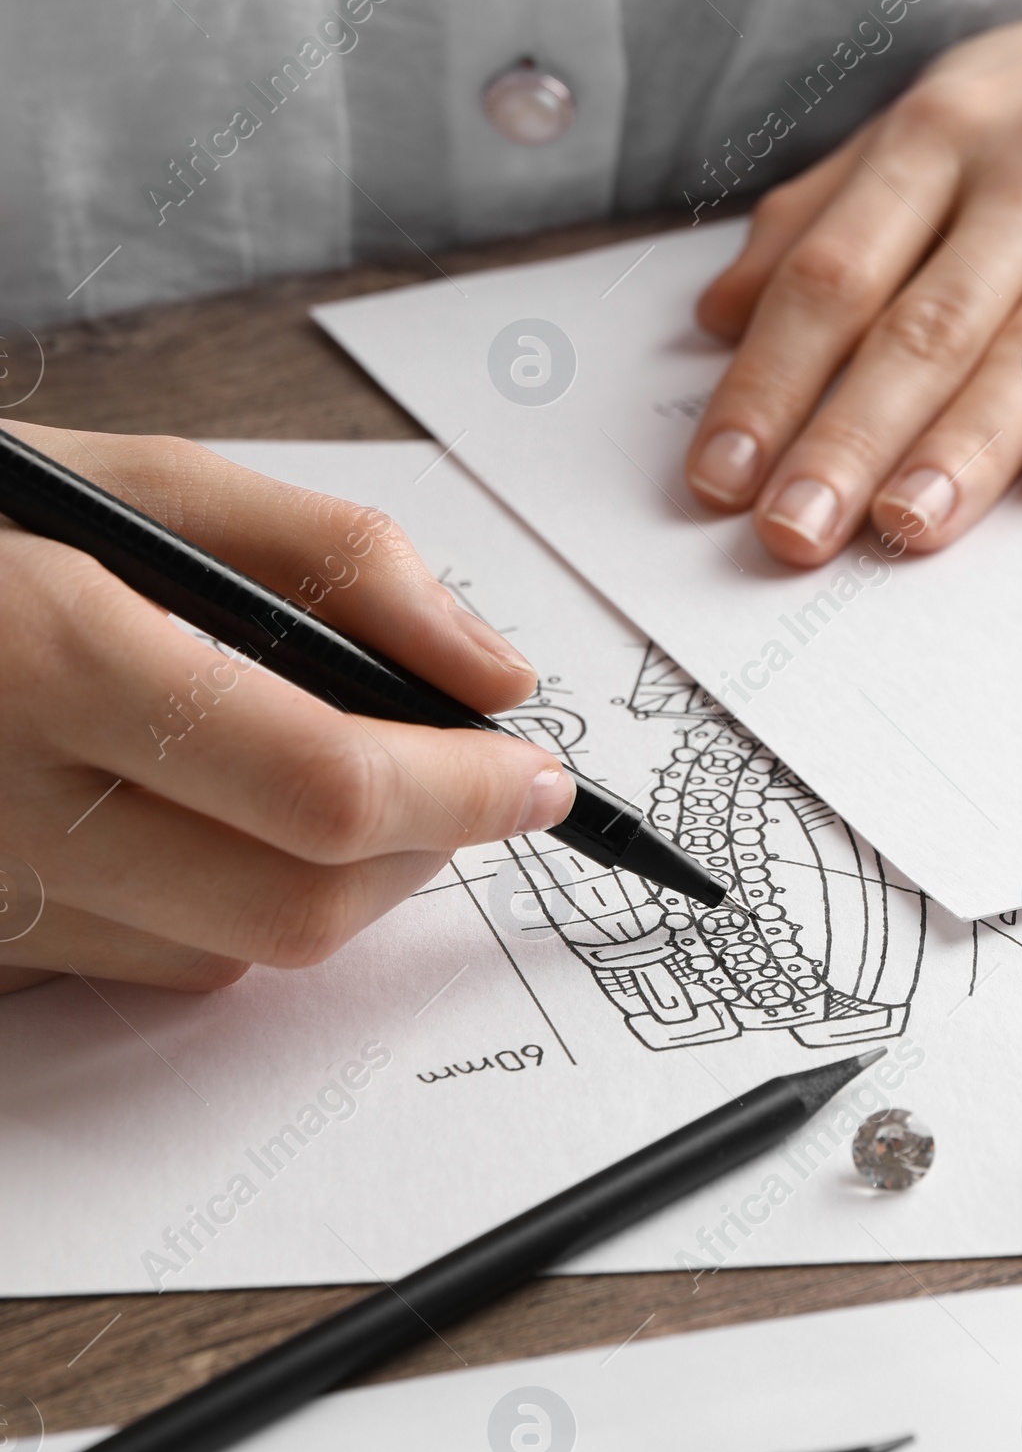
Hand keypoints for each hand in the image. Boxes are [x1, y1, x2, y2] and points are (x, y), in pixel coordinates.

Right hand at [0, 428, 574, 996]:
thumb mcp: (139, 481)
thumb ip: (338, 560)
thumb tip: (492, 674)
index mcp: (52, 656)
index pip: (320, 785)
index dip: (461, 793)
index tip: (538, 774)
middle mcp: (2, 804)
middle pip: (293, 909)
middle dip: (423, 855)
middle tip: (468, 783)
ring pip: (230, 959)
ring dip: (336, 884)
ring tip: (344, 781)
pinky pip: (144, 970)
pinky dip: (226, 906)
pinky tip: (218, 816)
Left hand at [685, 0, 1021, 563]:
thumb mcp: (945, 109)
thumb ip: (830, 210)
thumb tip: (719, 318)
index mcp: (944, 127)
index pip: (834, 273)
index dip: (768, 380)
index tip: (717, 476)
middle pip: (924, 324)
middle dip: (846, 439)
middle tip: (790, 534)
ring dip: (965, 447)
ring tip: (902, 528)